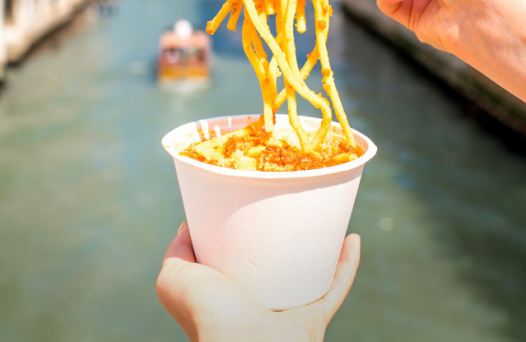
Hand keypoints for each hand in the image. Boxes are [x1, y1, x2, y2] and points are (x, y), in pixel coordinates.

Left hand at [156, 223, 360, 341]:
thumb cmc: (206, 315)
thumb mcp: (174, 278)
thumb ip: (177, 251)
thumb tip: (190, 224)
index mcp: (225, 299)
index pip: (235, 267)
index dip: (240, 238)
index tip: (248, 205)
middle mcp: (256, 308)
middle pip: (277, 270)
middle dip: (285, 242)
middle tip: (290, 207)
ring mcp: (286, 314)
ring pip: (310, 278)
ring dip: (320, 252)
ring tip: (323, 219)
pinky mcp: (313, 320)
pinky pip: (335, 288)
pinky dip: (347, 264)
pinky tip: (351, 238)